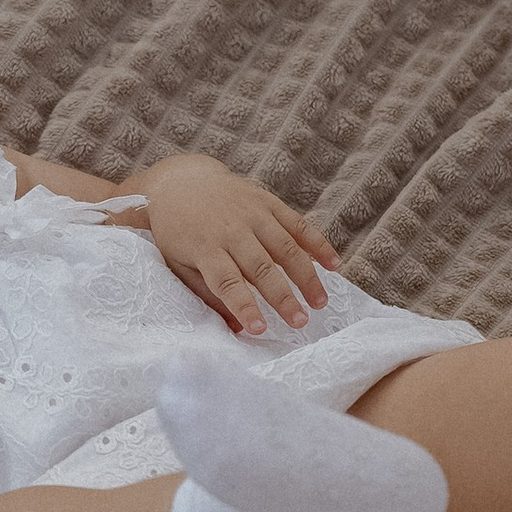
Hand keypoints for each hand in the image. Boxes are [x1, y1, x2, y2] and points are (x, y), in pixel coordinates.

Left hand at [136, 153, 342, 334]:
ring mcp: (252, 213)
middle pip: (261, 267)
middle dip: (282, 297)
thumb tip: (237, 329)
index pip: (227, 282)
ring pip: (285, 247)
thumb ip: (207, 294)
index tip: (260, 329)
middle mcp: (231, 229)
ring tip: (320, 303)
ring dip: (306, 276)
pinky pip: (298, 223)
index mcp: (205, 248)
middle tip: (300, 322)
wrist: (181, 183)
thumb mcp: (179, 263)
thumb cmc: (178, 232)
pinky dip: (317, 243)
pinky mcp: (268, 202)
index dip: (244, 306)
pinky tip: (334, 264)